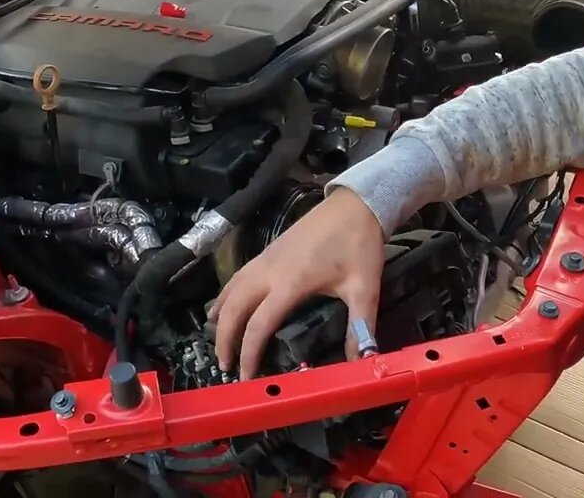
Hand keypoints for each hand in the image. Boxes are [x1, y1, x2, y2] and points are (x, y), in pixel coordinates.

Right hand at [207, 187, 385, 379]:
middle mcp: (269, 271)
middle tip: (225, 366)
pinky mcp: (267, 251)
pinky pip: (237, 277)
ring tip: (219, 343)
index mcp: (290, 284)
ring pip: (230, 291)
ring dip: (221, 318)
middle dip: (224, 339)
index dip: (248, 354)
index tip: (247, 378)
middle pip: (233, 309)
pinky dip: (225, 296)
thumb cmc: (358, 245)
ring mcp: (265, 259)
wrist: (355, 204)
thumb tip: (362, 361)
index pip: (258, 325)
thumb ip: (361, 327)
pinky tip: (223, 307)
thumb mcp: (365, 289)